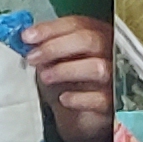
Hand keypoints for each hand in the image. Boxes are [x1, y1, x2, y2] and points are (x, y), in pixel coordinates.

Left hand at [27, 15, 115, 141]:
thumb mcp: (56, 61)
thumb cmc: (69, 82)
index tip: (27, 37)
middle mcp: (112, 52)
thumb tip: (28, 39)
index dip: (51, 29)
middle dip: (56, 47)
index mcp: (98, 35)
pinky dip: (78, 98)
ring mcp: (116, 78)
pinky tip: (63, 99)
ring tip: (45, 77)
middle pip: (90, 40)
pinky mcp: (114, 104)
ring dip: (66, 70)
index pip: (78, 24)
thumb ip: (46, 47)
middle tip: (32, 58)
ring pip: (98, 67)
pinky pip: (100, 98)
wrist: (79, 117)